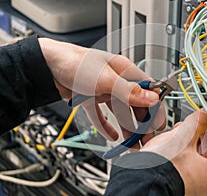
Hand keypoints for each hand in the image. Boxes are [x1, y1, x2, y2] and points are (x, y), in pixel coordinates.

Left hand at [38, 38, 164, 142]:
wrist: (47, 66)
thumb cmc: (76, 63)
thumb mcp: (106, 79)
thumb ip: (129, 90)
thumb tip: (151, 98)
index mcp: (125, 71)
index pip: (148, 90)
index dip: (154, 106)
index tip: (158, 123)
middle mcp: (117, 81)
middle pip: (135, 105)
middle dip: (142, 123)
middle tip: (146, 139)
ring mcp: (104, 91)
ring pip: (120, 112)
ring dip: (127, 128)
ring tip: (132, 144)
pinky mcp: (92, 99)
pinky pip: (102, 116)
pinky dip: (107, 126)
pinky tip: (112, 136)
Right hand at [141, 109, 206, 195]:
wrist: (141, 180)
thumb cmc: (165, 168)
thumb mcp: (184, 137)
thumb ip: (197, 123)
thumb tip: (203, 115)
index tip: (203, 120)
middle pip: (204, 151)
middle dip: (193, 136)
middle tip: (186, 127)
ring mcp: (193, 188)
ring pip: (191, 158)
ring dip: (183, 144)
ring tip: (173, 137)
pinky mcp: (179, 186)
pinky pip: (182, 167)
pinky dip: (177, 156)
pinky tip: (168, 147)